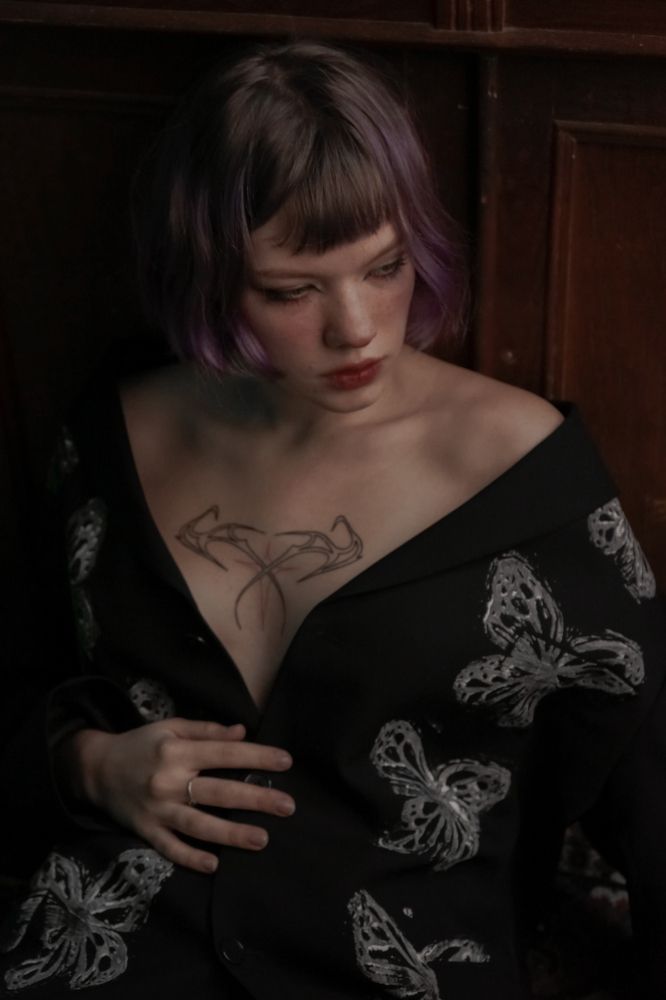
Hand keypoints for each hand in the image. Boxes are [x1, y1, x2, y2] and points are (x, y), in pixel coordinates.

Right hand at [58, 719, 294, 872]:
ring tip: (262, 839)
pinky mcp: (145, 831)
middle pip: (218, 791)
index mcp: (178, 751)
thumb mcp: (171, 728)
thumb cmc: (140, 745)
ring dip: (231, 833)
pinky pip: (170, 848)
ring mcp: (157, 810)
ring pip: (199, 824)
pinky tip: (215, 865)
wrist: (95, 769)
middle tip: (288, 806)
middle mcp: (169, 781)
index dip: (257, 756)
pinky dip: (191, 857)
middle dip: (255, 799)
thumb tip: (242, 732)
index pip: (225, 753)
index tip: (286, 762)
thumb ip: (206, 731)